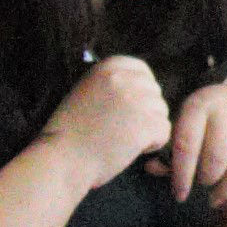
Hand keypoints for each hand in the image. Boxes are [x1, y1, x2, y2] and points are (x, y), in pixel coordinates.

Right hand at [43, 54, 172, 186]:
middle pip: (155, 93)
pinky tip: (127, 148)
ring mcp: (138, 100)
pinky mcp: (147, 123)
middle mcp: (125, 78)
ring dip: (147, 128)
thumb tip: (146, 83)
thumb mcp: (88, 91)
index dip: (138, 92)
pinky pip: (164, 131)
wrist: (61, 160)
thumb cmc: (71, 131)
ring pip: (161, 113)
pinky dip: (151, 144)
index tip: (121, 108)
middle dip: (143, 111)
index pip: (143, 71)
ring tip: (118, 138)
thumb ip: (114, 82)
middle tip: (117, 127)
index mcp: (109, 66)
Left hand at [161, 79, 226, 213]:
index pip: (188, 145)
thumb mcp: (180, 125)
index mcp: (198, 107)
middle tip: (202, 186)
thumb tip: (152, 167)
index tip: (179, 195)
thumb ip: (167, 150)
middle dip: (208, 178)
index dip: (182, 174)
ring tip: (216, 198)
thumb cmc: (200, 121)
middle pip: (219, 154)